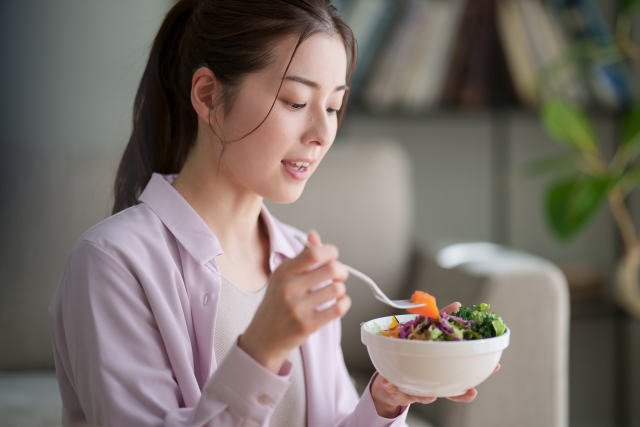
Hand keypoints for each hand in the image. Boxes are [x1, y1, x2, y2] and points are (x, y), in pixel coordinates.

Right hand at [238, 230, 350, 372]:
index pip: (314, 253)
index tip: (333, 256)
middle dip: (342, 271)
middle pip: (330, 269)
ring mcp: (297, 308)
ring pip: (337, 289)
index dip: (330, 252)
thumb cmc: (274, 306)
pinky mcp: (306, 325)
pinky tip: (338, 304)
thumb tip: (314, 235)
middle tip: (340, 275)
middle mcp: (288, 288)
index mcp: (283, 272)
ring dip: (341, 290)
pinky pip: (337, 309)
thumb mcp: (282, 278)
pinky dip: (344, 304)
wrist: (262, 339)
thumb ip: (301, 257)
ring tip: (335, 292)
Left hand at [370, 301, 500, 417]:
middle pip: (454, 393)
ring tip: (429, 397)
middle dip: (463, 394)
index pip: (469, 373)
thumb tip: (457, 304)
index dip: (484, 370)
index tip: (496, 365)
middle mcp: (436, 385)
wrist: (390, 374)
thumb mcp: (428, 334)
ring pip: (426, 397)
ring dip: (427, 397)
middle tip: (471, 392)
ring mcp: (418, 390)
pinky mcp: (398, 391)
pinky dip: (390, 386)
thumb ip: (442, 320)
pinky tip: (386, 381)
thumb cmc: (415, 353)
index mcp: (445, 372)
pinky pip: (394, 390)